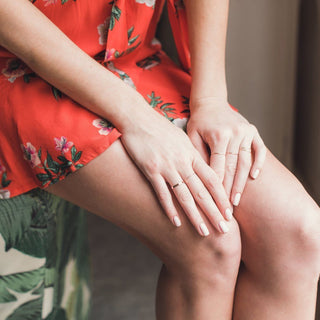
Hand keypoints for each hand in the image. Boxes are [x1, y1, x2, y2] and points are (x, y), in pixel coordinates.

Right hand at [120, 107, 232, 235]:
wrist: (138, 117)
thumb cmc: (160, 128)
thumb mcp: (181, 138)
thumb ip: (192, 155)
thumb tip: (202, 169)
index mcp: (192, 154)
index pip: (212, 179)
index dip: (221, 197)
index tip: (229, 212)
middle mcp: (182, 162)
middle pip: (202, 191)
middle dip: (214, 212)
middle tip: (225, 229)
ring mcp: (167, 167)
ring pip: (185, 195)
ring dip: (195, 216)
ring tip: (204, 232)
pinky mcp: (150, 170)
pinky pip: (162, 193)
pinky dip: (169, 208)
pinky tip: (175, 222)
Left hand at [187, 97, 266, 206]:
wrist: (211, 102)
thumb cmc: (198, 122)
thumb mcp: (192, 135)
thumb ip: (198, 155)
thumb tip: (202, 180)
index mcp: (219, 135)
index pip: (218, 166)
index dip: (216, 186)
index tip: (214, 202)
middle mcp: (235, 133)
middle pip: (233, 167)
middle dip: (229, 189)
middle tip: (227, 208)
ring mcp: (246, 132)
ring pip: (246, 162)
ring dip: (242, 182)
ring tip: (237, 199)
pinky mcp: (253, 131)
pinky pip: (259, 149)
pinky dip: (259, 163)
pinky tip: (254, 177)